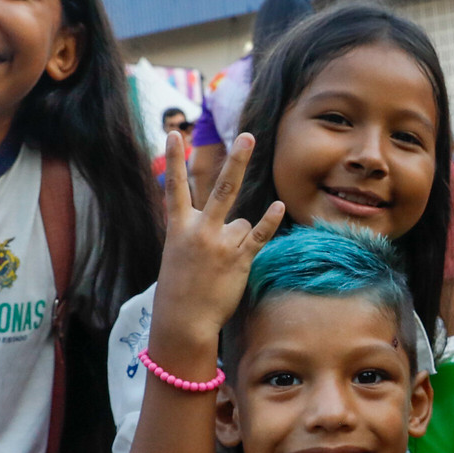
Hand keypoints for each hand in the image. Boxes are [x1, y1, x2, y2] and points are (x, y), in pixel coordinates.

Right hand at [152, 132, 286, 364]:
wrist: (183, 320)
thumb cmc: (181, 287)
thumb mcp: (177, 252)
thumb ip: (199, 230)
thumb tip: (238, 220)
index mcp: (178, 227)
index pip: (175, 186)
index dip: (175, 158)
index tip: (175, 131)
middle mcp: (200, 231)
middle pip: (222, 187)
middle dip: (236, 160)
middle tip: (248, 136)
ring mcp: (220, 244)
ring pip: (243, 222)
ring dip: (238, 240)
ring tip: (221, 264)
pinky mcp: (239, 260)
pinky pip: (260, 235)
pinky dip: (269, 221)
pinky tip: (278, 204)